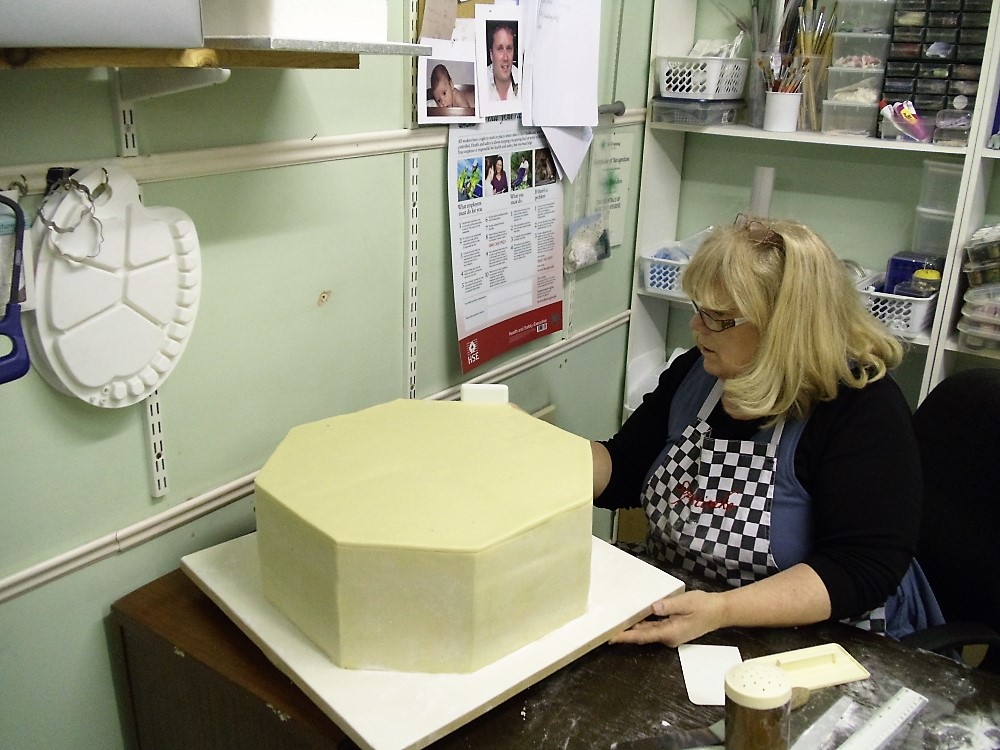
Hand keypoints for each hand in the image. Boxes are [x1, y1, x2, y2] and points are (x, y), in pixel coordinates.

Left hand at [609, 590, 725, 647]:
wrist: (720, 612)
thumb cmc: (704, 606)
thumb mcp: (686, 603)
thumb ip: (668, 606)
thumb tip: (652, 608)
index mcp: (670, 633)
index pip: (643, 636)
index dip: (626, 637)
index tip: (612, 638)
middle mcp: (668, 637)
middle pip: (642, 636)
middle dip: (625, 634)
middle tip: (606, 630)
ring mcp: (670, 635)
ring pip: (647, 633)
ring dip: (632, 630)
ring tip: (615, 624)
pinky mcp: (672, 629)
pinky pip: (653, 629)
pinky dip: (642, 625)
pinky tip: (633, 619)